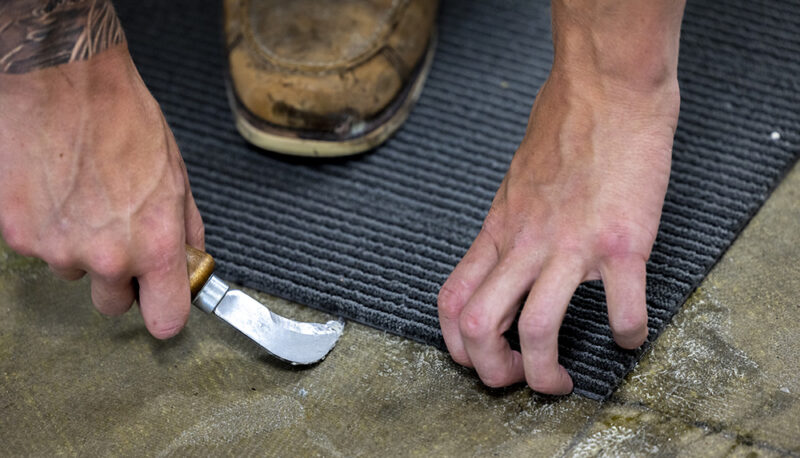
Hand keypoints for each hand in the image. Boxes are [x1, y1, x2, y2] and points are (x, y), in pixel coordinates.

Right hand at [0, 45, 204, 337]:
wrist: (63, 81)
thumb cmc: (124, 119)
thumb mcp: (177, 174)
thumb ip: (186, 227)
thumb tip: (192, 258)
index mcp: (155, 244)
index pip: (165, 319)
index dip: (164, 312)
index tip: (160, 303)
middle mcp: (107, 256)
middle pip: (112, 305)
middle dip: (117, 280)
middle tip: (116, 236)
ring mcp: (58, 249)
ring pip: (72, 273)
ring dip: (79, 249)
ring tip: (84, 198)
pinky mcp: (19, 235)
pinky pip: (40, 249)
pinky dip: (47, 228)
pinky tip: (55, 190)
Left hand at [437, 67, 679, 393]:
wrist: (604, 88)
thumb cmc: (562, 128)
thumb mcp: (515, 184)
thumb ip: (510, 227)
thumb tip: (508, 262)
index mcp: (499, 231)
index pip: (452, 301)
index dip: (457, 346)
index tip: (482, 358)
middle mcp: (525, 244)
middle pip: (480, 327)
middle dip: (493, 372)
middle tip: (520, 381)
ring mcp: (571, 245)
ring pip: (536, 330)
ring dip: (546, 374)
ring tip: (563, 382)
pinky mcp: (620, 243)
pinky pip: (621, 309)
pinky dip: (626, 335)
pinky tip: (629, 334)